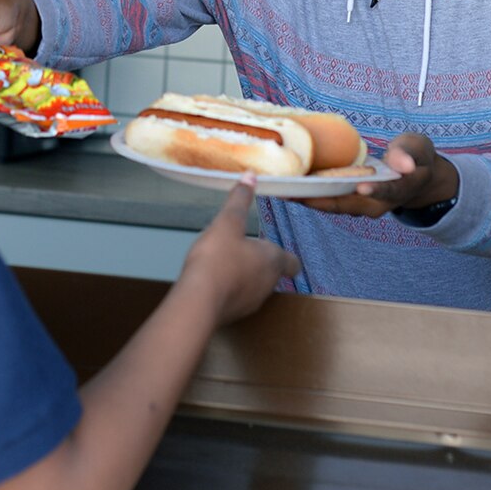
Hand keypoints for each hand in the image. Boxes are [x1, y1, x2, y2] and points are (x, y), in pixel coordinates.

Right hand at [178, 178, 301, 324]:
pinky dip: (230, 288)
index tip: (277, 247)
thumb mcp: (227, 221)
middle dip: (261, 261)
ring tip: (226, 261)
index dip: (287, 254)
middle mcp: (268, 284)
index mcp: (272, 261)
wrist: (198, 301)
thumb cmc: (217, 258)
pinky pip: (237, 297)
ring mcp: (251, 302)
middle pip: (272, 273)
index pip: (292, 262)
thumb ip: (239, 199)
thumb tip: (251, 175)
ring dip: (245, 275)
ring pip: (256, 286)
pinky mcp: (234, 314)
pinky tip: (214, 280)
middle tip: (245, 248)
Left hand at [303, 134, 458, 218]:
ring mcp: (360, 205)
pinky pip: (326, 199)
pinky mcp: (348, 201)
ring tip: (281, 188)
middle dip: (319, 198)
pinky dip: (308, 192)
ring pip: (331, 204)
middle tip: (292, 190)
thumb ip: (408, 154)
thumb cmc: (415, 157)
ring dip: (307, 197)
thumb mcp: (417, 149)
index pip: (383, 191)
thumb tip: (403, 164)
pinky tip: (288, 184)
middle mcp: (374, 204)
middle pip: (345, 203)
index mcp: (396, 190)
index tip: (360, 187)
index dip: (372, 190)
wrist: (415, 174)